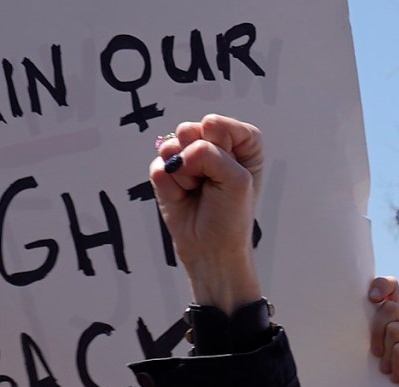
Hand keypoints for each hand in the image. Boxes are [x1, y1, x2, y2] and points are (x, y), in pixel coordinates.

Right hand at [149, 115, 263, 311]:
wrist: (210, 249)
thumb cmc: (231, 216)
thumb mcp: (237, 181)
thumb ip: (211, 153)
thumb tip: (174, 151)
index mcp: (240, 143)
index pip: (221, 124)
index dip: (222, 145)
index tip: (231, 170)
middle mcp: (213, 145)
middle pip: (193, 130)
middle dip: (200, 159)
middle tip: (211, 184)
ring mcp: (186, 156)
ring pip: (172, 145)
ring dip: (184, 174)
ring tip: (197, 191)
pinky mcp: (166, 171)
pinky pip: (158, 166)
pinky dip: (170, 186)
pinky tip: (183, 198)